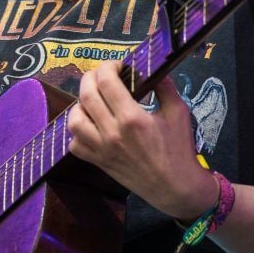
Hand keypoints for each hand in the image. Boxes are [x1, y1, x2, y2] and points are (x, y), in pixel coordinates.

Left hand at [67, 62, 217, 220]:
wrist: (175, 187)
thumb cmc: (179, 149)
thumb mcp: (178, 112)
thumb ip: (164, 86)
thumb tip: (152, 67)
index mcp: (132, 118)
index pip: (106, 81)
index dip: (108, 66)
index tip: (118, 66)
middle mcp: (112, 132)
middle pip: (86, 94)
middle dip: (91, 77)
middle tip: (103, 75)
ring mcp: (102, 149)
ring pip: (74, 120)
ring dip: (80, 104)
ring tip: (94, 100)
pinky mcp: (99, 162)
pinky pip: (75, 144)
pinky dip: (78, 132)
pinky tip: (91, 125)